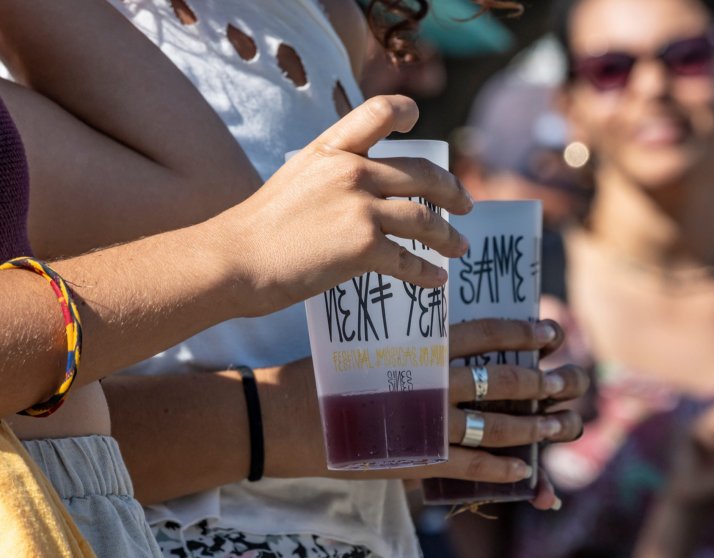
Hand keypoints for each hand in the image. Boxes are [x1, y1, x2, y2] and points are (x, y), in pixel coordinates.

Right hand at [217, 95, 472, 316]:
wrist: (236, 260)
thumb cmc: (261, 227)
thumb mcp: (297, 177)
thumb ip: (334, 172)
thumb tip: (368, 186)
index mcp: (332, 149)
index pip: (379, 111)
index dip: (404, 110)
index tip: (419, 119)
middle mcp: (352, 171)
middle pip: (422, 174)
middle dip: (452, 191)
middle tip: (466, 205)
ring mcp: (360, 208)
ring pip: (425, 219)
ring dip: (449, 237)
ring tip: (460, 248)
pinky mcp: (363, 248)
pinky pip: (410, 260)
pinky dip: (428, 273)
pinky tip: (438, 279)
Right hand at [261, 319, 588, 511]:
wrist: (278, 415)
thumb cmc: (320, 370)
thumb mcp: (367, 340)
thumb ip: (408, 340)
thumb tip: (447, 334)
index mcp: (417, 346)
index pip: (484, 333)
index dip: (522, 332)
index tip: (550, 331)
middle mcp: (428, 381)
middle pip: (502, 381)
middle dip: (544, 382)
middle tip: (572, 380)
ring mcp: (423, 422)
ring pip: (495, 425)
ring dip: (535, 427)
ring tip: (564, 425)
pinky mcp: (411, 459)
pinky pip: (468, 467)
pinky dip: (501, 470)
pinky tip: (527, 471)